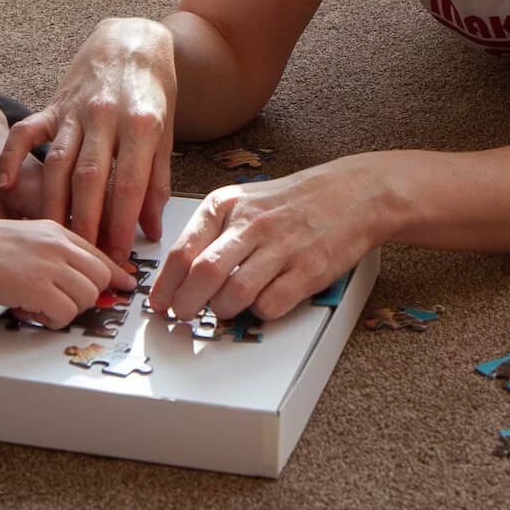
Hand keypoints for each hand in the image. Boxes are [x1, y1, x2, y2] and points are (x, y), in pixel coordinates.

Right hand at [0, 17, 175, 263]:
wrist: (131, 41)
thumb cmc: (152, 91)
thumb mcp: (165, 133)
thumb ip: (156, 182)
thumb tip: (150, 229)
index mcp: (140, 123)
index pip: (128, 183)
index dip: (121, 223)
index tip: (117, 255)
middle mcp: (105, 116)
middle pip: (89, 178)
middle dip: (85, 222)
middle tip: (83, 258)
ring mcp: (74, 110)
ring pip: (57, 162)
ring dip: (53, 203)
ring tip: (53, 237)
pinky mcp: (53, 105)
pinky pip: (27, 132)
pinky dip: (12, 157)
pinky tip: (4, 186)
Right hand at [0, 218, 135, 327]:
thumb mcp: (22, 237)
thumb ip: (48, 253)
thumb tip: (68, 279)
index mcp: (55, 230)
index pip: (99, 253)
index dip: (114, 274)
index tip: (124, 284)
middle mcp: (58, 244)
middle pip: (100, 277)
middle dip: (87, 296)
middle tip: (61, 304)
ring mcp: (50, 264)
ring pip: (87, 297)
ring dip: (66, 310)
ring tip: (38, 307)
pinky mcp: (38, 286)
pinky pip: (65, 313)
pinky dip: (51, 320)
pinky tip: (30, 311)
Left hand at [148, 161, 386, 321]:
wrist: (351, 194)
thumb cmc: (291, 202)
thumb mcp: (241, 202)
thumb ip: (210, 233)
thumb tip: (178, 274)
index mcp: (226, 205)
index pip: (182, 251)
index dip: (164, 285)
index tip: (158, 303)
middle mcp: (251, 224)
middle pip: (202, 275)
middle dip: (185, 305)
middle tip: (182, 315)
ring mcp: (281, 247)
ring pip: (234, 294)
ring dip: (221, 310)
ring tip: (222, 309)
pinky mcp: (308, 270)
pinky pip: (270, 305)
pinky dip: (258, 313)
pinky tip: (259, 303)